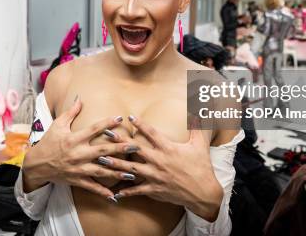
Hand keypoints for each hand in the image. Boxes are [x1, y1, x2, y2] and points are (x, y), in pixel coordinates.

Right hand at [22, 98, 136, 199]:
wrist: (37, 165)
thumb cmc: (49, 142)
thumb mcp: (58, 125)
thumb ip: (71, 112)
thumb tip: (80, 98)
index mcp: (74, 139)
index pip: (93, 129)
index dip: (107, 123)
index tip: (120, 118)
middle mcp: (78, 154)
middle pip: (102, 151)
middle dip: (120, 149)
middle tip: (135, 146)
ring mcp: (78, 168)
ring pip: (101, 171)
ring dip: (117, 172)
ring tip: (132, 173)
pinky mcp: (77, 180)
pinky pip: (92, 187)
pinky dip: (103, 192)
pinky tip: (115, 196)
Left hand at [106, 116, 222, 220]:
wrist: (203, 193)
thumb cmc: (201, 167)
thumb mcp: (200, 145)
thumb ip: (198, 127)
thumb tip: (200, 112)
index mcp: (168, 148)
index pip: (151, 133)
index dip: (140, 124)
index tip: (129, 116)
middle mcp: (159, 161)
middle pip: (135, 149)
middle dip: (120, 141)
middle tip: (106, 134)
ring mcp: (155, 176)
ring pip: (131, 169)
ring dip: (115, 164)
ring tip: (101, 160)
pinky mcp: (154, 189)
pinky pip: (137, 190)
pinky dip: (125, 191)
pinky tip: (114, 192)